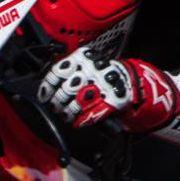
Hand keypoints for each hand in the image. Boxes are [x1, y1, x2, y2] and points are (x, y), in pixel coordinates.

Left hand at [37, 50, 178, 130]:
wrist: (135, 81)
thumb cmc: (105, 75)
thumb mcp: (88, 64)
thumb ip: (70, 72)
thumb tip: (49, 87)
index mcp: (84, 58)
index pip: (58, 72)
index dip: (48, 86)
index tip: (45, 93)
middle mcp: (91, 71)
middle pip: (66, 91)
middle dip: (58, 102)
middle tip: (57, 106)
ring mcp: (102, 87)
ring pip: (75, 104)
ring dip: (68, 113)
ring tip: (67, 115)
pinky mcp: (111, 102)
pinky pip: (90, 115)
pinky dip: (81, 121)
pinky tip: (78, 122)